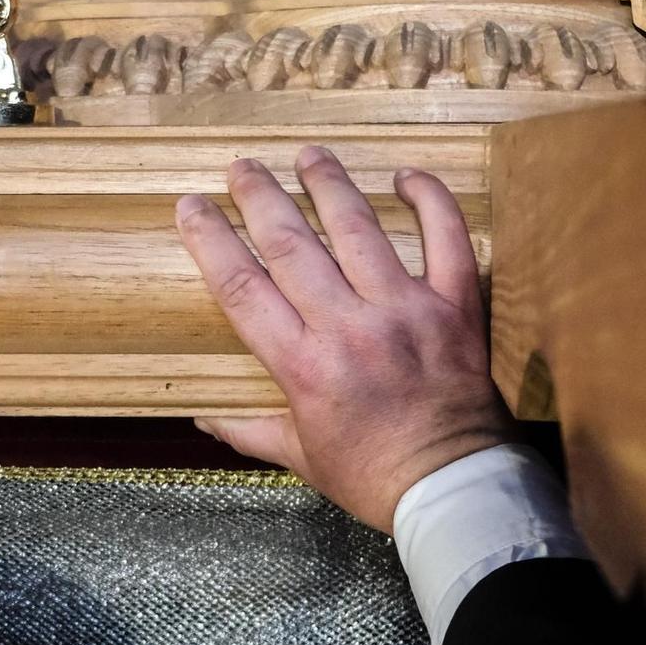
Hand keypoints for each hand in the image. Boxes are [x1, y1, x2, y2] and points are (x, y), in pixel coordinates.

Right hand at [175, 147, 511, 530]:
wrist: (454, 488)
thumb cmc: (375, 478)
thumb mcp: (301, 458)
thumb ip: (251, 431)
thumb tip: (204, 420)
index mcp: (302, 365)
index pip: (242, 286)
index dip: (210, 240)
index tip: (191, 206)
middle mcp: (347, 327)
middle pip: (290, 244)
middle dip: (260, 196)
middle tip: (242, 166)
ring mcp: (404, 310)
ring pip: (357, 228)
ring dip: (328, 184)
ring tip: (308, 155)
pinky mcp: (454, 306)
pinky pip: (446, 238)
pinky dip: (429, 200)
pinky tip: (405, 175)